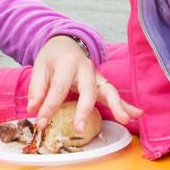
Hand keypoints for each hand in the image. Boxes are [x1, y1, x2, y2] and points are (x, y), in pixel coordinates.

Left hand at [27, 36, 141, 132]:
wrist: (66, 42)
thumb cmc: (53, 57)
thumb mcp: (40, 67)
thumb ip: (37, 87)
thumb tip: (33, 108)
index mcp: (68, 63)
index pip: (59, 87)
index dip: (49, 106)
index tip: (41, 122)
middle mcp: (86, 68)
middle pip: (87, 89)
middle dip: (84, 109)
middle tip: (78, 127)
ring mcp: (97, 75)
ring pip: (108, 90)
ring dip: (117, 106)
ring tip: (125, 119)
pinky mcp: (102, 82)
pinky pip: (115, 94)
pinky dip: (126, 104)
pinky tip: (137, 114)